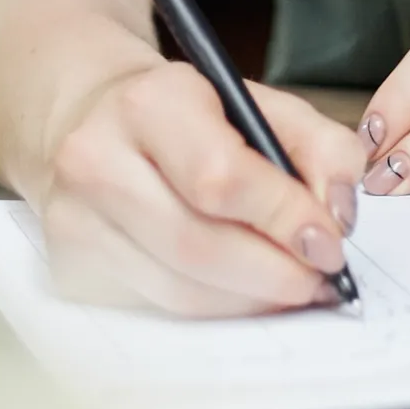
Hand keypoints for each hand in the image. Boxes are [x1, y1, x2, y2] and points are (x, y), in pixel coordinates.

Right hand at [34, 57, 371, 315]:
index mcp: (148, 103)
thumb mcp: (259, 101)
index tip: (330, 243)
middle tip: (319, 279)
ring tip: (291, 287)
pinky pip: (157, 305)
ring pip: (178, 290)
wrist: (90, 116)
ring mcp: (75, 219)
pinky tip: (242, 290)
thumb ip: (321, 145)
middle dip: (274, 274)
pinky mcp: (70, 266)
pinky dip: (213, 307)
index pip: (221, 178)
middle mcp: (97, 160)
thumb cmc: (184, 112)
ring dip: (249, 301)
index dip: (284, 218)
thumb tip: (338, 215)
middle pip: (198, 246)